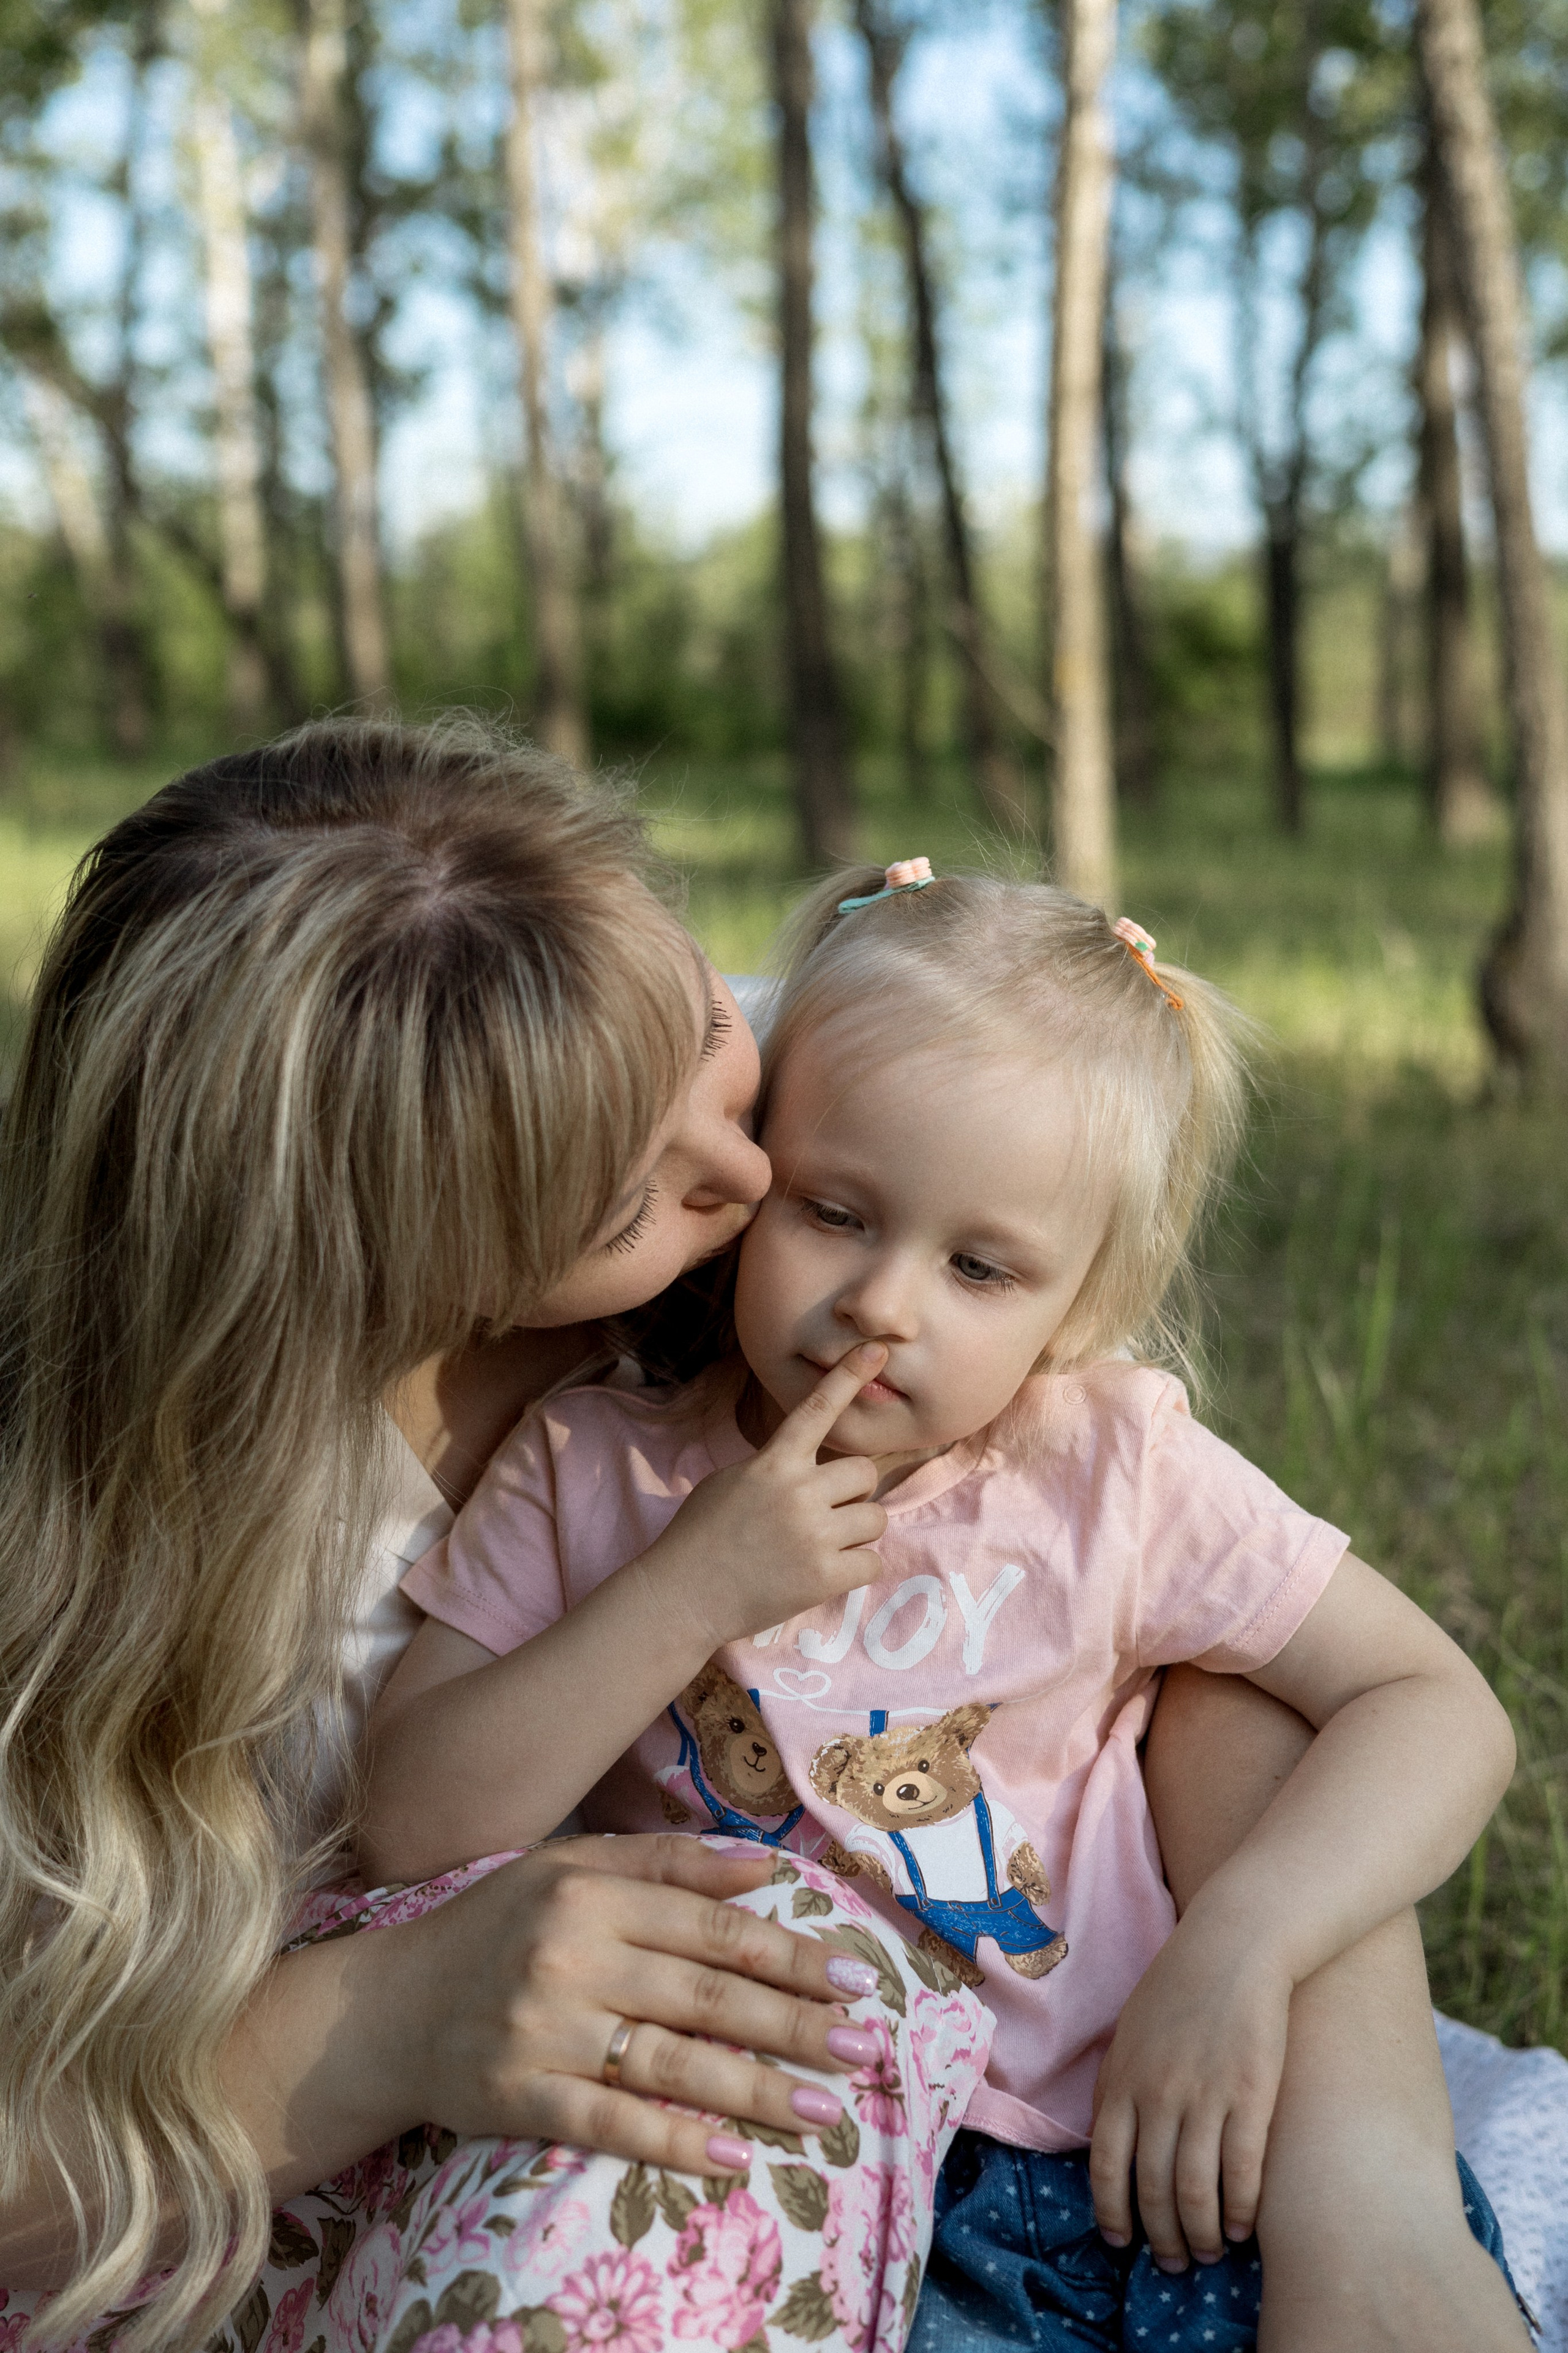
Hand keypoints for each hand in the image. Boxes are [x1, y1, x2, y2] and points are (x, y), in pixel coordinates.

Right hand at [388, 1835, 881, 2175]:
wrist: (386, 2009)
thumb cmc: (495, 1929)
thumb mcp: (570, 1868)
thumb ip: (665, 1863)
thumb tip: (761, 1866)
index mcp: (591, 1892)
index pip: (712, 1925)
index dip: (790, 1953)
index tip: (856, 1978)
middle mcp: (571, 1955)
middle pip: (705, 1993)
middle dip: (795, 2024)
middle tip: (865, 2048)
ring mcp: (544, 2030)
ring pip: (672, 2062)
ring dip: (758, 2091)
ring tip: (826, 2112)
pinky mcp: (520, 2097)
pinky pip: (612, 2123)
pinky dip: (676, 2142)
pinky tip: (734, 2158)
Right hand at [641, 1343, 889, 1648]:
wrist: (682, 1596)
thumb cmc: (702, 1536)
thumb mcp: (731, 1481)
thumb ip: (776, 1468)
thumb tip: (817, 1470)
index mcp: (773, 1463)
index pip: (817, 1409)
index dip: (849, 1377)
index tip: (878, 1350)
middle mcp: (799, 1492)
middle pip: (864, 1473)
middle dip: (851, 1493)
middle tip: (823, 1514)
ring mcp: (814, 1535)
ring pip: (875, 1518)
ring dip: (855, 1532)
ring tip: (820, 1546)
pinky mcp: (824, 1577)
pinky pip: (872, 1562)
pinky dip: (854, 1569)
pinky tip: (823, 1573)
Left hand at [1088, 1918, 1292, 2270]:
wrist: (1234, 1945)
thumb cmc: (1180, 1985)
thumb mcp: (1130, 2030)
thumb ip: (1116, 2083)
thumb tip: (1104, 2136)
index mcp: (1122, 2079)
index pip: (1106, 2165)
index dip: (1113, 2212)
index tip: (1121, 2242)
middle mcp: (1157, 2094)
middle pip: (1152, 2188)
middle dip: (1161, 2237)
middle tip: (1175, 2263)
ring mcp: (1205, 2097)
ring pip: (1195, 2190)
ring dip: (1201, 2234)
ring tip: (1210, 2253)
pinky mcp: (1251, 2096)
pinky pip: (1242, 2171)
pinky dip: (1242, 2209)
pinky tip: (1245, 2229)